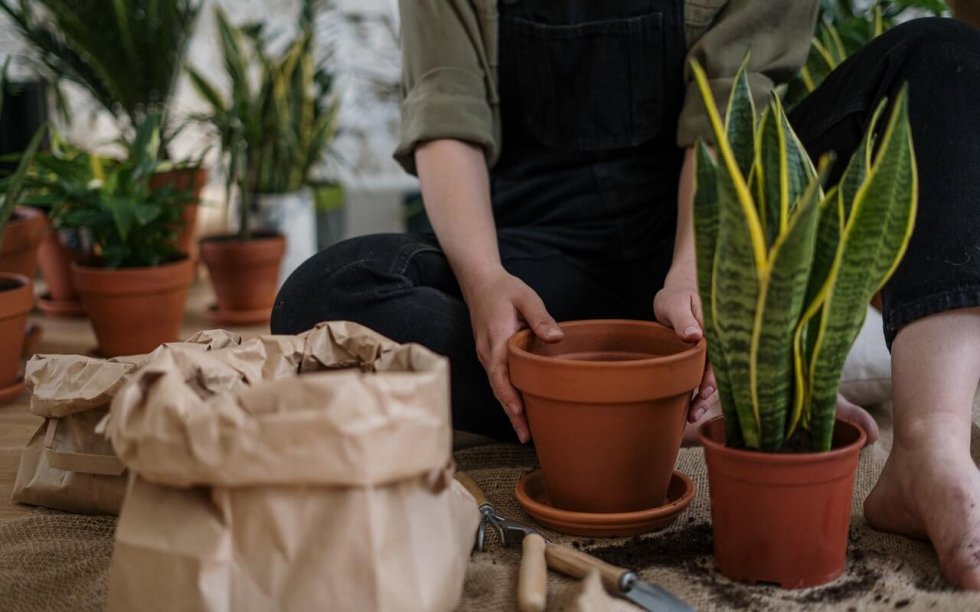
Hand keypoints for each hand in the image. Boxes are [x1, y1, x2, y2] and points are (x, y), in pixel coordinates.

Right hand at [466, 269, 563, 442]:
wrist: (479, 282)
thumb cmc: (504, 289)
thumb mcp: (525, 297)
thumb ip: (540, 317)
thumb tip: (556, 338)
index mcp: (496, 339)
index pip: (500, 373)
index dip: (509, 396)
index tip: (520, 413)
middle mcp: (487, 352)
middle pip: (498, 389)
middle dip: (511, 414)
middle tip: (527, 436)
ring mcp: (486, 356)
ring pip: (497, 388)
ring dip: (509, 410)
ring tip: (525, 432)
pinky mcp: (490, 356)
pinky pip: (498, 381)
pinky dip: (507, 397)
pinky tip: (519, 410)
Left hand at [653, 279, 716, 421]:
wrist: (678, 294)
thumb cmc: (676, 296)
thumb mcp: (675, 303)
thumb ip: (683, 318)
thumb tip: (695, 335)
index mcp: (716, 329)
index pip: (719, 356)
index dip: (713, 376)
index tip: (705, 392)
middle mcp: (719, 343)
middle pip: (719, 371)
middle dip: (709, 393)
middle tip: (696, 411)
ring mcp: (713, 352)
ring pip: (713, 377)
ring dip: (705, 397)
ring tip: (692, 415)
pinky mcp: (704, 359)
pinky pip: (705, 376)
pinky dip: (700, 391)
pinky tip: (692, 407)